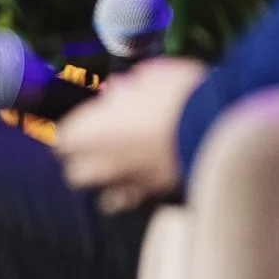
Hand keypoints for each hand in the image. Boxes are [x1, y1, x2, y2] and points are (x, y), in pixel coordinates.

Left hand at [54, 57, 207, 213]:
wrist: (217, 126)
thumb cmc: (176, 94)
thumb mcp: (149, 77)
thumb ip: (126, 89)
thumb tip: (117, 93)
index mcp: (91, 130)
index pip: (61, 140)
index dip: (70, 133)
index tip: (81, 125)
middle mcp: (102, 164)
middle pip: (75, 173)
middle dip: (82, 162)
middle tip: (99, 146)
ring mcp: (128, 185)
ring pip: (104, 197)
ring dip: (108, 183)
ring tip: (123, 167)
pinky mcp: (154, 198)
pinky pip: (135, 201)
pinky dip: (136, 194)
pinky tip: (146, 180)